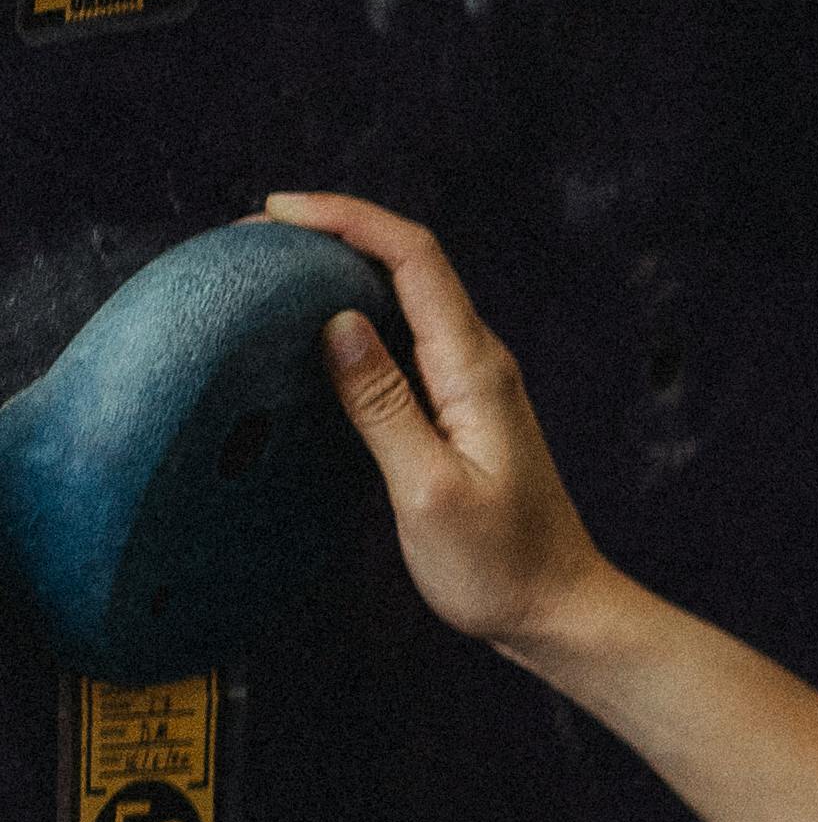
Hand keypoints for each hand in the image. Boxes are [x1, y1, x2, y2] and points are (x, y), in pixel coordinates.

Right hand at [272, 191, 614, 661]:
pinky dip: (354, 318)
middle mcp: (477, 361)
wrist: (557, 610)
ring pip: (403, 298)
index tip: (280, 212)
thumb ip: (382, 405)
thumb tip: (339, 322)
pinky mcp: (457, 408)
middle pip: (407, 263)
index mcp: (474, 370)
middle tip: (255, 238)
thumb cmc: (499, 566)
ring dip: (341, 272)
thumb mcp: (427, 491)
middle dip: (334, 233)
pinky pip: (403, 339)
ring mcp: (469, 383)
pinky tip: (313, 331)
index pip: (414, 259)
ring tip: (271, 271)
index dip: (348, 218)